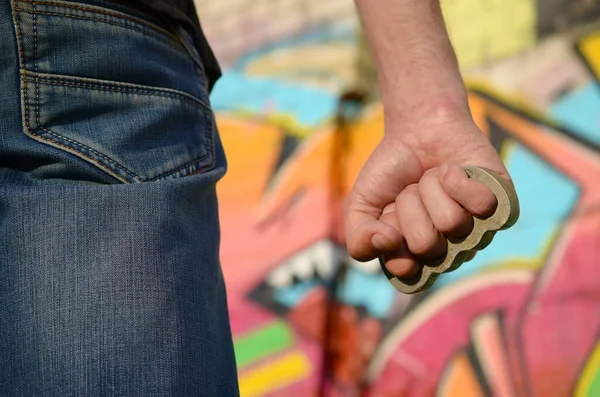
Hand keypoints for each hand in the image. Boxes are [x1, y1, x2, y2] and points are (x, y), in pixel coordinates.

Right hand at [343, 108, 511, 277]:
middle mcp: (449, 250)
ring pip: (452, 223)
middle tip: (410, 191)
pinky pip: (481, 204)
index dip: (392, 238)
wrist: (417, 130)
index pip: (406, 270)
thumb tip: (388, 242)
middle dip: (409, 207)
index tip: (389, 215)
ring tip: (430, 178)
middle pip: (426, 245)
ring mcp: (476, 230)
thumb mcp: (359, 204)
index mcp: (417, 258)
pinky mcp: (501, 205)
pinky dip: (456, 177)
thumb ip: (358, 237)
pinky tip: (451, 170)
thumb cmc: (390, 172)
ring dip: (431, 189)